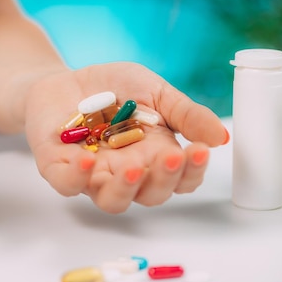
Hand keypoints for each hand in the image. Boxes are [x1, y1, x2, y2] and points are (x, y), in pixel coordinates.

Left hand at [25, 62, 228, 213]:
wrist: (68, 80)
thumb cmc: (116, 89)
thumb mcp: (156, 93)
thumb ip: (185, 114)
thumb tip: (221, 136)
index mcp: (156, 157)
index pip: (181, 179)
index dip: (193, 171)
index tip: (199, 150)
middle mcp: (127, 173)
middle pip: (151, 195)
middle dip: (163, 180)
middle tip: (171, 157)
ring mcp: (93, 175)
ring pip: (113, 200)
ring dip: (125, 188)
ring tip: (133, 168)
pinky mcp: (59, 168)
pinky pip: (69, 184)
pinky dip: (77, 178)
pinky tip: (87, 161)